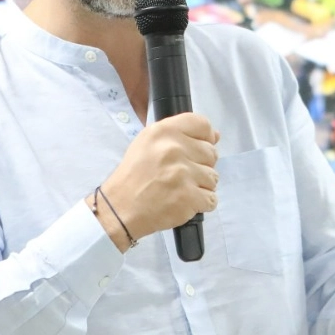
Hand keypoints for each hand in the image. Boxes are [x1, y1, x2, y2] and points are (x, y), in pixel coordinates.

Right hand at [97, 115, 219, 250]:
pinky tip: (186, 202)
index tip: (199, 149)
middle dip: (202, 165)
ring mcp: (183, 174)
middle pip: (211, 153)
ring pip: (213, 177)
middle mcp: (175, 148)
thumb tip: (215, 136)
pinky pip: (212, 198)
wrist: (120, 209)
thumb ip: (180, 134)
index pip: (202, 125)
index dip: (206, 137)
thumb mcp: (148, 142)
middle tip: (183, 175)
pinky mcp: (188, 197)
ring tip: (182, 189)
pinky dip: (202, 203)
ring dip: (202, 185)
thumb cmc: (134, 174)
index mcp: (164, 131)